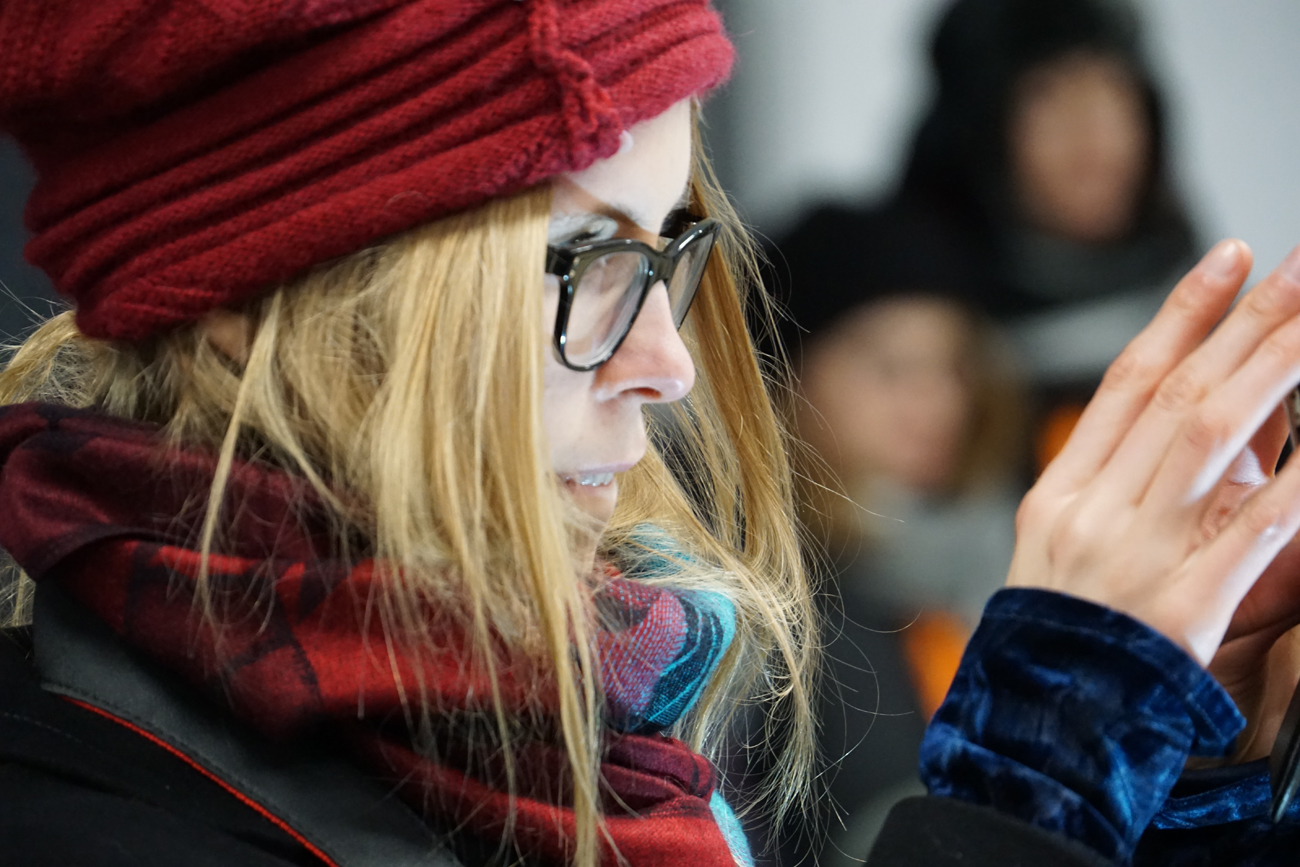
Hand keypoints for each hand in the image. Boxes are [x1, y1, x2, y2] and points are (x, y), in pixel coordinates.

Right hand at [1007, 240, 1299, 675]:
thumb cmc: (1056, 637)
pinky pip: (1246, 535)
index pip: (1126, 383)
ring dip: (1273, 374)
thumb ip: (1114, 487)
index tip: (1228, 259)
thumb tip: (1186, 428)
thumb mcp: (1060, 550)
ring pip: (1207, 440)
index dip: (1181, 315)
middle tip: (1299, 267)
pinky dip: (1290, 487)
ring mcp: (1132, 555)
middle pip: (1177, 395)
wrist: (1037, 725)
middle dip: (1246, 323)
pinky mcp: (1177, 607)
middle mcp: (1092, 510)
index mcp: (1061, 492)